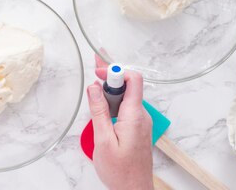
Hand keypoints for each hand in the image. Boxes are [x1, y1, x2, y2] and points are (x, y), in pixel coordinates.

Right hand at [88, 55, 153, 189]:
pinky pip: (126, 107)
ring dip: (111, 89)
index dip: (115, 71)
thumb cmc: (120, 171)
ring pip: (126, 96)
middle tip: (95, 64)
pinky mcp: (137, 127)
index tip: (98, 71)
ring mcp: (140, 121)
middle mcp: (141, 115)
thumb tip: (94, 87)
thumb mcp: (103, 140)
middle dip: (110, 75)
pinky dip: (113, 101)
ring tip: (95, 82)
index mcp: (134, 115)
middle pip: (129, 85)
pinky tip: (102, 103)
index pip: (133, 80)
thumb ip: (99, 111)